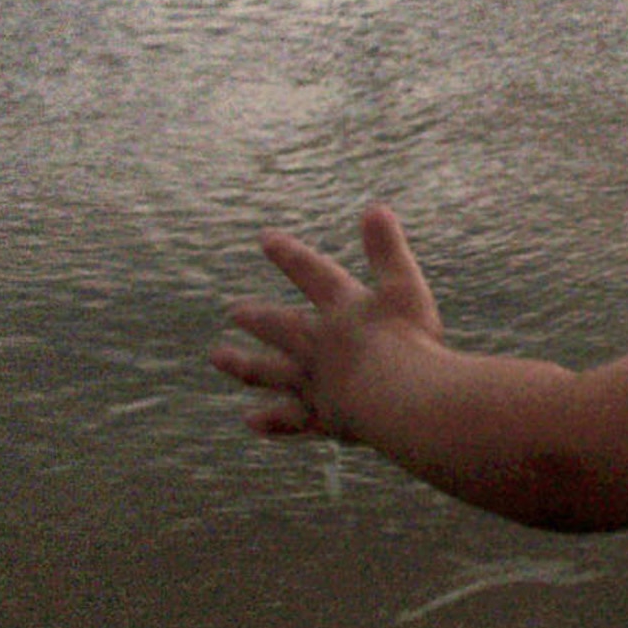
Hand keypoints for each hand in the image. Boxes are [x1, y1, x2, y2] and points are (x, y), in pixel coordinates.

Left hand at [211, 206, 445, 440]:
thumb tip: (375, 206)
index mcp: (341, 309)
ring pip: (271, 371)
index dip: (291, 255)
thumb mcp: (403, 287)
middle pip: (280, 327)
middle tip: (233, 312)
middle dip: (257, 317)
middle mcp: (319, 344)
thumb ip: (387, 249)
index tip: (264, 239)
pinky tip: (252, 421)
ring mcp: (315, 382)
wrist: (399, 398)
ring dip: (245, 363)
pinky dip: (272, 420)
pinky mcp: (322, 416)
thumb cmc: (408, 339)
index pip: (312, 274)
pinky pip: (290, 419)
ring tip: (219, 357)